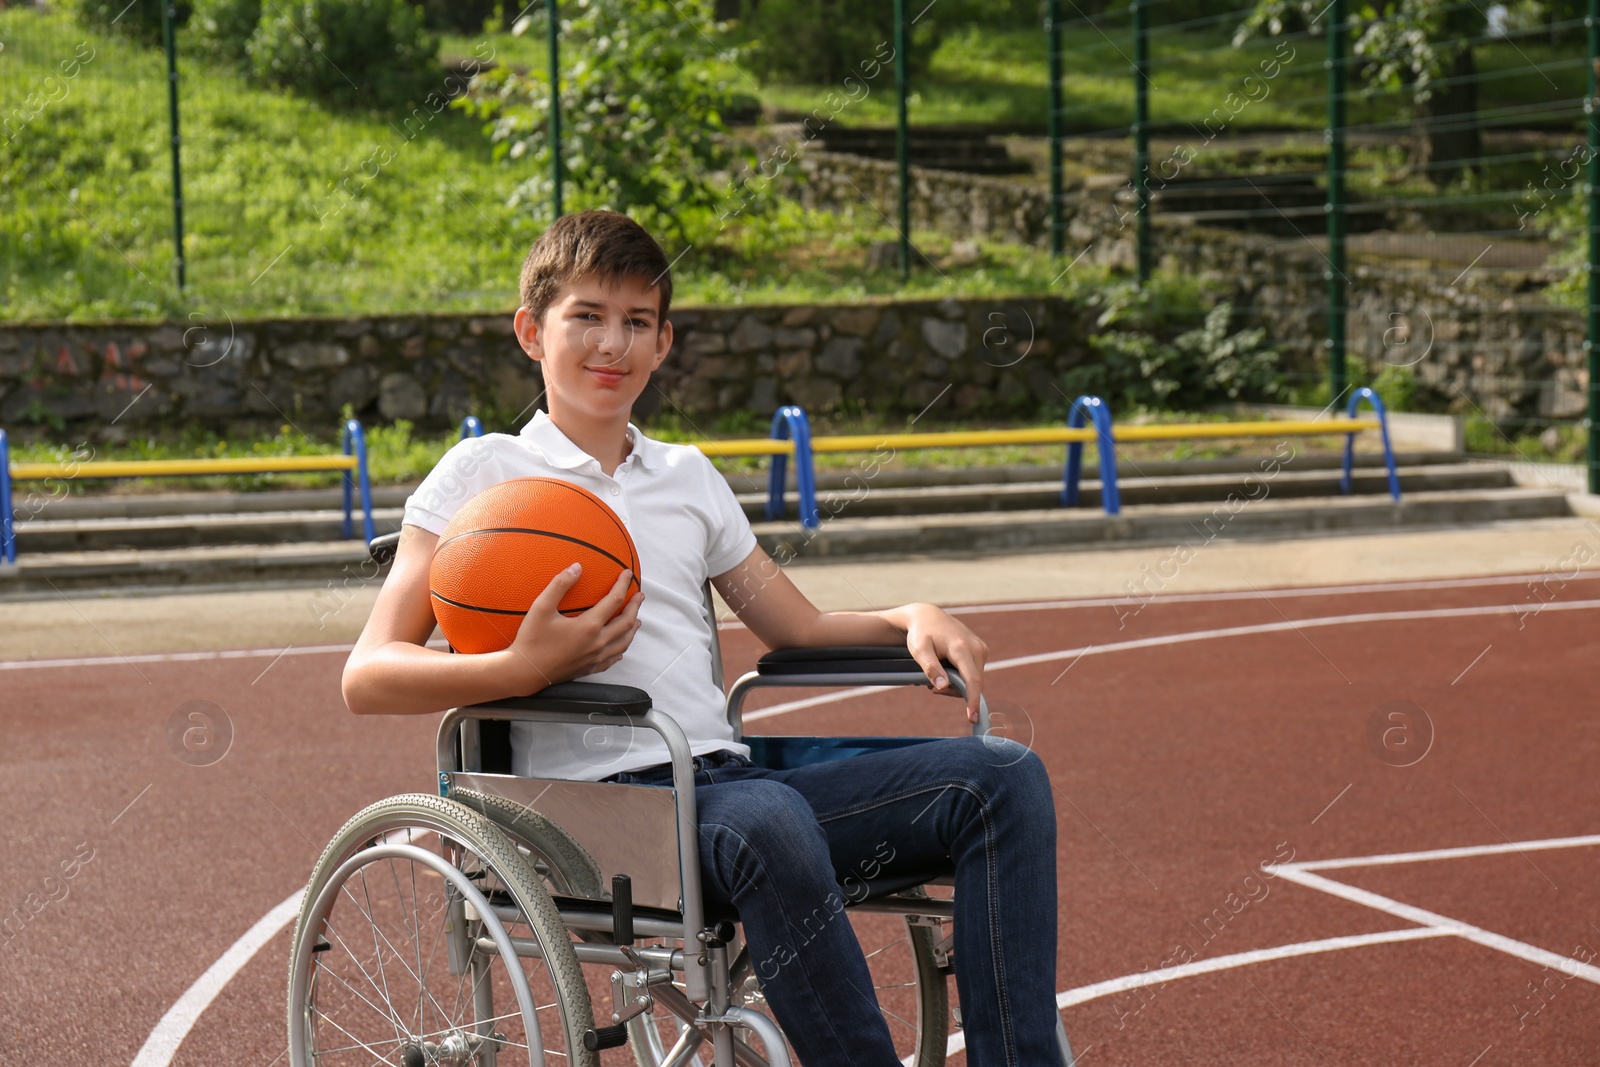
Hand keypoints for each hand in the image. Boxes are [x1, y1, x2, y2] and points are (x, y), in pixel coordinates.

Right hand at [500, 564, 642, 692]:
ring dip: (633, 629)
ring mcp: (595, 657)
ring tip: (638, 620)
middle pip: (626, 622)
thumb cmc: (531, 639)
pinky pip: (612, 659)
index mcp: (589, 626)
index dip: (623, 585)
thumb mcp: (541, 607)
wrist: (525, 673)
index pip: (614, 600)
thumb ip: (560, 584)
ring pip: (624, 642)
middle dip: (635, 606)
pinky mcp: (589, 668)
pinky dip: (621, 649)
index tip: (628, 574)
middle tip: (640, 595)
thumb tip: (577, 567)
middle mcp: (597, 642)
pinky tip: (621, 649)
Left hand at [897, 603, 988, 723]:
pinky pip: (974, 673)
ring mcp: (981, 649)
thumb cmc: (921, 633)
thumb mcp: (919, 650)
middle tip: (931, 688)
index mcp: (962, 648)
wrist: (928, 616)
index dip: (973, 701)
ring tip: (934, 679)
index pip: (972, 680)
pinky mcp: (981, 651)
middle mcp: (976, 648)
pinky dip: (961, 679)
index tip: (973, 717)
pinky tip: (945, 673)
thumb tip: (943, 686)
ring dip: (956, 686)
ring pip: (974, 680)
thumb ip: (930, 668)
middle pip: (973, 683)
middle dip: (955, 692)